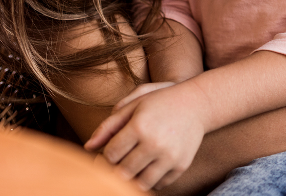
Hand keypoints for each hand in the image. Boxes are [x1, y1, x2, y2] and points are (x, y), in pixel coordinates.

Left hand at [85, 80, 205, 191]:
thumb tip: (88, 147)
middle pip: (123, 172)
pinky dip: (151, 180)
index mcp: (139, 126)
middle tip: (118, 164)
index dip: (106, 157)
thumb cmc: (161, 101)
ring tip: (132, 168)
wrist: (198, 103)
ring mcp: (170, 156)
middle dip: (116, 170)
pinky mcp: (181, 165)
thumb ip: (108, 125)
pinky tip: (149, 167)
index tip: (109, 153)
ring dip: (133, 178)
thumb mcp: (134, 104)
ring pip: (140, 183)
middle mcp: (155, 143)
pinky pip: (159, 184)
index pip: (111, 155)